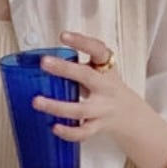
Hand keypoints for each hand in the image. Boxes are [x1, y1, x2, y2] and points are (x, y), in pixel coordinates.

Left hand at [30, 29, 146, 143]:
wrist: (129, 115)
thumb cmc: (107, 89)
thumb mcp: (99, 72)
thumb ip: (77, 68)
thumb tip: (43, 64)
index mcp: (106, 70)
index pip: (97, 50)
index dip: (81, 42)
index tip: (63, 36)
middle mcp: (105, 88)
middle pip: (86, 76)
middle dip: (65, 69)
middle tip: (44, 62)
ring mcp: (102, 109)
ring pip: (80, 109)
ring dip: (57, 106)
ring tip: (36, 102)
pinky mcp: (98, 126)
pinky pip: (83, 132)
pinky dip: (68, 132)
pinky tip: (54, 127)